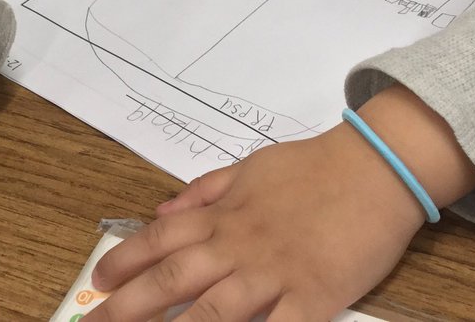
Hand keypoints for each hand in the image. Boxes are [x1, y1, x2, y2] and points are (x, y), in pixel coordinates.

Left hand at [87, 86, 474, 321]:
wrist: (376, 169)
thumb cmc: (313, 168)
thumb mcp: (251, 167)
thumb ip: (205, 191)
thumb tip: (163, 210)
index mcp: (225, 214)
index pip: (161, 239)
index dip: (125, 261)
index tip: (98, 281)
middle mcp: (240, 246)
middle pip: (173, 279)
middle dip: (127, 308)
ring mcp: (274, 275)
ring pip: (213, 312)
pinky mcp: (311, 299)